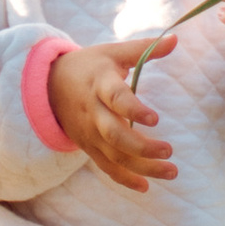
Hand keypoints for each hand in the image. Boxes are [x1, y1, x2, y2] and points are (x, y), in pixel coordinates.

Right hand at [46, 34, 179, 192]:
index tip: (155, 119)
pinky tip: (146, 186)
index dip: (134, 108)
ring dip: (142, 167)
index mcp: (100, 84)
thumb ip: (145, 49)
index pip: (116, 98)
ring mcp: (89, 132)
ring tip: (171, 171)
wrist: (49, 85)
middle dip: (142, 147)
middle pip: (115, 134)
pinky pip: (105, 166)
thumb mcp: (113, 52)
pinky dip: (124, 179)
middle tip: (169, 151)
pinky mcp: (87, 146)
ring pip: (114, 155)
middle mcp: (93, 112)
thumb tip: (176, 39)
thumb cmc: (89, 66)